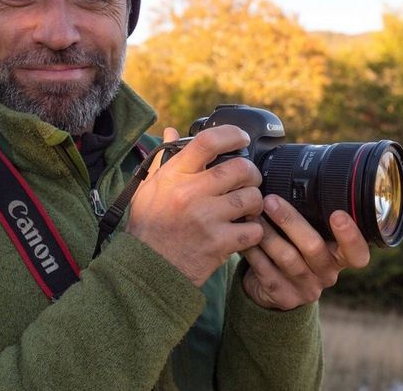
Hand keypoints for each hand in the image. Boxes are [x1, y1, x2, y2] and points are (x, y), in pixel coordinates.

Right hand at [126, 126, 264, 286]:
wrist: (148, 269)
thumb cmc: (148, 227)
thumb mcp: (148, 188)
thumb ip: (163, 159)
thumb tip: (172, 132)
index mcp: (174, 176)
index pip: (207, 142)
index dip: (231, 135)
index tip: (242, 138)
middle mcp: (190, 193)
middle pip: (240, 168)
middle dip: (251, 173)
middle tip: (248, 181)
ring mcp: (206, 218)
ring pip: (252, 198)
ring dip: (255, 203)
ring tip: (246, 209)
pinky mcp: (219, 243)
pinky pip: (254, 229)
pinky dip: (254, 231)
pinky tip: (243, 232)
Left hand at [241, 194, 369, 309]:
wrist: (276, 288)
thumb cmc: (295, 250)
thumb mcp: (311, 236)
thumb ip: (312, 217)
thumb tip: (295, 175)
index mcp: (340, 257)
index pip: (357, 252)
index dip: (351, 235)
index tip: (337, 214)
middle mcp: (327, 274)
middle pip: (313, 247)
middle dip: (290, 221)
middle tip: (270, 200)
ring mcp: (305, 288)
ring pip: (286, 257)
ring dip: (267, 232)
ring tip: (251, 213)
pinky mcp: (283, 297)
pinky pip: (265, 270)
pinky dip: (253, 249)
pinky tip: (243, 234)